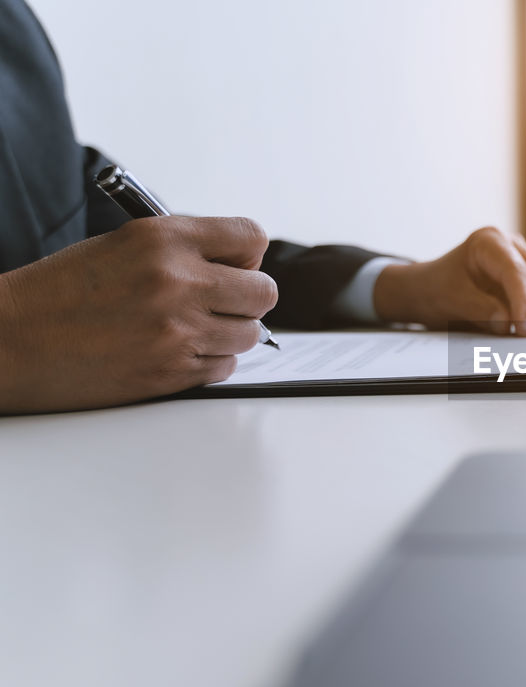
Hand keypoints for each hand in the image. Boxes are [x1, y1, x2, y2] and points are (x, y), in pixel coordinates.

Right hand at [0, 217, 277, 413]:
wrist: (11, 339)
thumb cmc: (60, 291)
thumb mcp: (123, 245)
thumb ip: (184, 249)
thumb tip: (242, 266)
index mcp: (164, 239)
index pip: (251, 238)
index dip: (247, 254)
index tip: (234, 264)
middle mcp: (177, 281)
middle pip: (264, 292)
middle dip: (246, 297)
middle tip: (219, 301)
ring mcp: (177, 331)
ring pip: (248, 334)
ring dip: (227, 333)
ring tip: (187, 328)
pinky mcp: (171, 373)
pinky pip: (223, 367)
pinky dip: (208, 361)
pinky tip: (174, 351)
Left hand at [372, 226, 525, 336]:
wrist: (429, 289)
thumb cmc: (437, 289)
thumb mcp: (451, 300)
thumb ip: (479, 310)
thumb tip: (507, 323)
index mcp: (489, 241)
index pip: (515, 270)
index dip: (523, 300)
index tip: (521, 328)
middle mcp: (512, 246)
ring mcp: (524, 260)